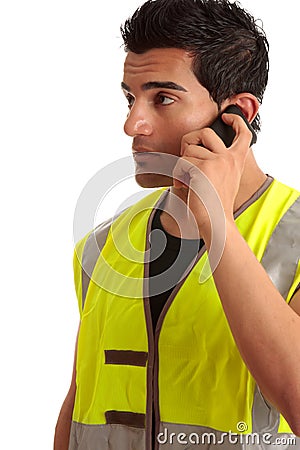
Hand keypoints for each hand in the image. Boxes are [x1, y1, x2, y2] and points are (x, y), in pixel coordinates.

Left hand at [173, 113, 252, 237]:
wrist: (215, 221)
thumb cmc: (215, 204)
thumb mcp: (225, 179)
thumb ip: (217, 161)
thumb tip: (194, 147)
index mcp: (236, 160)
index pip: (243, 133)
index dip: (236, 121)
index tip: (227, 117)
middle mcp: (228, 157)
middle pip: (205, 132)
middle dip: (190, 140)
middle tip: (186, 156)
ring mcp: (216, 161)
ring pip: (189, 150)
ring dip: (182, 166)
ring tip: (187, 181)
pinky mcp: (202, 167)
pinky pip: (181, 162)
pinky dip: (178, 175)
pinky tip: (184, 187)